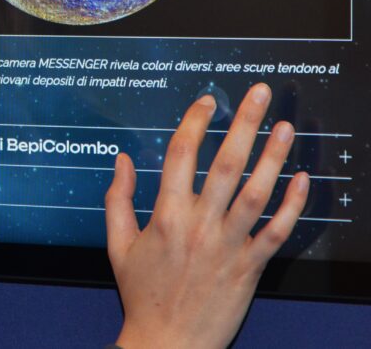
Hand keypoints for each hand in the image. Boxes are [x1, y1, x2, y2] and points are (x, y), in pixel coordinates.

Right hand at [105, 83, 309, 348]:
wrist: (168, 342)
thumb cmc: (141, 294)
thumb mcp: (117, 244)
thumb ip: (118, 198)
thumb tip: (121, 160)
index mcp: (166, 215)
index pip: (181, 156)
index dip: (195, 123)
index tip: (208, 101)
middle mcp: (200, 225)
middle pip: (225, 164)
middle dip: (244, 124)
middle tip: (259, 95)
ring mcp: (228, 246)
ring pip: (255, 193)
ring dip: (273, 157)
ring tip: (286, 128)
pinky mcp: (250, 268)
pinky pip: (276, 232)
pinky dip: (292, 206)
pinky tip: (301, 181)